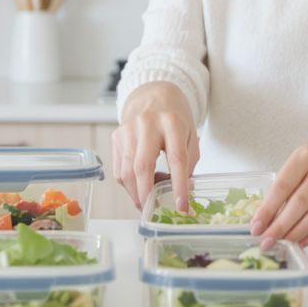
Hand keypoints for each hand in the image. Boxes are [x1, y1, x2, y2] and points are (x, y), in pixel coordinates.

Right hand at [110, 82, 199, 210]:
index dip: (179, 185)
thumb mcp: (190, 135)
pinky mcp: (116, 136)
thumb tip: (179, 192)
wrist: (153, 94)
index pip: (176, 158)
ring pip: (126, 171)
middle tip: (154, 212)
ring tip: (147, 202)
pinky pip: (119, 169)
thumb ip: (188, 162)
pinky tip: (138, 187)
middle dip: (147, 195)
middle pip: (142, 166)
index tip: (182, 206)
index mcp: (172, 122)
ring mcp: (128, 130)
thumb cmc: (174, 118)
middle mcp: (147, 124)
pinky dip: (128, 184)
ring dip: (136, 194)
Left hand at [249, 142, 307, 248]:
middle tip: (267, 241)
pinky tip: (303, 241)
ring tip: (283, 243)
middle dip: (279, 226)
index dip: (267, 209)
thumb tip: (266, 217)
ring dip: (296, 233)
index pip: (282, 186)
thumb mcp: (304, 163)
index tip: (256, 226)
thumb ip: (287, 185)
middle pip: (298, 203)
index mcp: (305, 156)